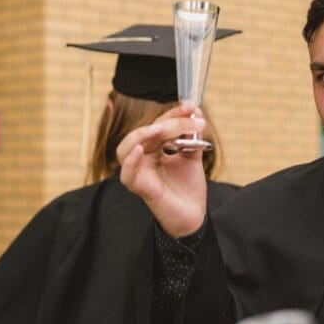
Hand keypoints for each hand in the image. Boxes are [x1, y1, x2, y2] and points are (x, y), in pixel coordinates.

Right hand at [116, 103, 208, 237]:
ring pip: (127, 148)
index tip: (192, 107)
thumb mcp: (192, 157)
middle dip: (168, 122)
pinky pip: (127, 173)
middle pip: (147, 132)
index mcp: (153, 149)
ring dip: (143, 135)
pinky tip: (140, 149)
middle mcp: (142, 158)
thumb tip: (195, 113)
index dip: (173, 114)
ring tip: (161, 129)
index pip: (158, 125)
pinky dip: (131, 160)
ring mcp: (139, 172)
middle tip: (191, 119)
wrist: (193, 216)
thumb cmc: (188, 188)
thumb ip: (191, 138)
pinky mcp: (139, 187)